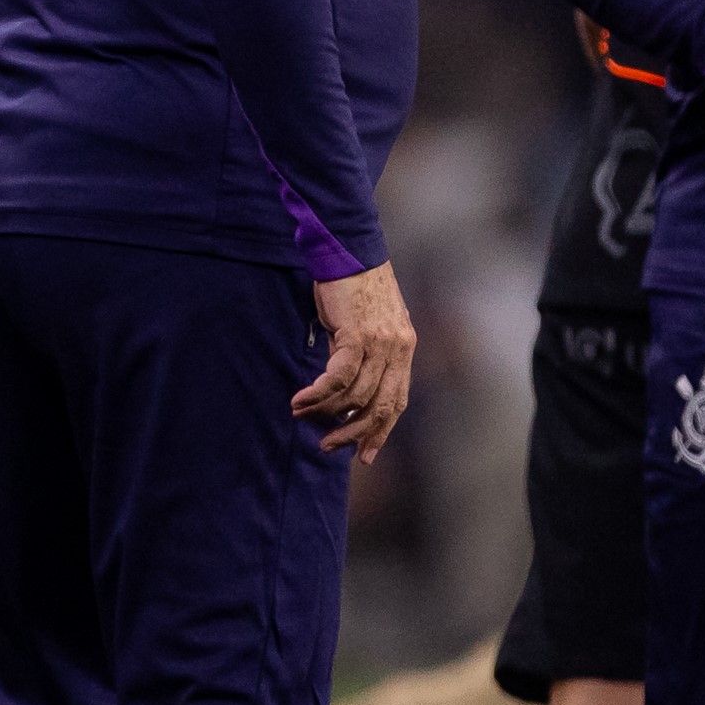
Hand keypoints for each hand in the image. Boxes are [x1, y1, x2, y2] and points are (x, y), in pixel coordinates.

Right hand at [295, 260, 415, 463]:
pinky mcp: (358, 335)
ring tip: (302, 416)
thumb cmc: (354, 285)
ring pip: (356, 395)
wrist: (349, 251)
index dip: (381, 431)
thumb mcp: (367, 324)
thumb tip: (346, 391)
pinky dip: (319, 394)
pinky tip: (301, 401)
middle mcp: (398, 349)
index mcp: (404, 348)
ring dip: (326, 412)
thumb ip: (365, 355)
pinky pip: (339, 377)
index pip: (397, 401)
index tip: (364, 453)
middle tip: (329, 446)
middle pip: (380, 406)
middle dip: (354, 432)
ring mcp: (381, 343)